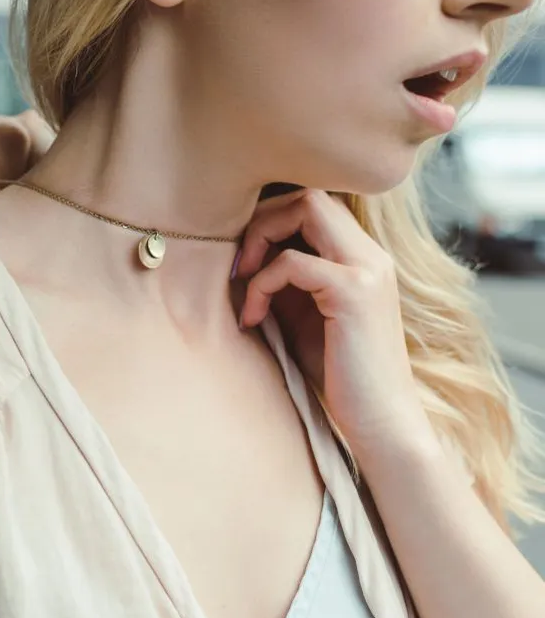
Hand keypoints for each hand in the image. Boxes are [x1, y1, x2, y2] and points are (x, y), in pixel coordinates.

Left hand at [233, 189, 433, 460]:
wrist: (379, 422)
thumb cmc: (337, 374)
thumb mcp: (301, 315)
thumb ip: (282, 280)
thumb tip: (238, 253)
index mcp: (362, 258)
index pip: (314, 203)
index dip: (271, 219)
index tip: (244, 260)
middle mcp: (371, 255)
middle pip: (309, 195)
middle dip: (261, 221)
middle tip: (237, 265)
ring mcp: (367, 270)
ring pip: (306, 209)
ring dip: (260, 241)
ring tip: (242, 283)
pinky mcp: (354, 293)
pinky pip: (292, 262)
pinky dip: (261, 283)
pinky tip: (252, 318)